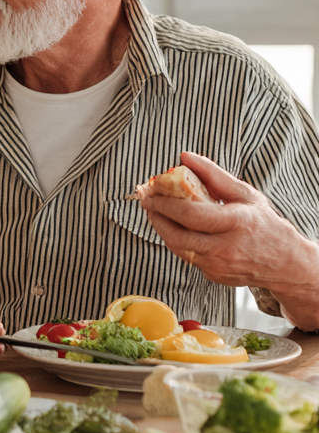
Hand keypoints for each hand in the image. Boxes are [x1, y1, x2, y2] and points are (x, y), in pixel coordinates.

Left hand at [140, 152, 313, 291]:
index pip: (190, 214)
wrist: (285, 262)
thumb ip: (213, 175)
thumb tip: (186, 157)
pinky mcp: (213, 275)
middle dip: (156, 217)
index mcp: (235, 223)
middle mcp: (225, 248)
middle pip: (177, 236)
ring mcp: (218, 266)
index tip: (152, 193)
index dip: (165, 203)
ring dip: (162, 229)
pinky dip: (178, 241)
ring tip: (157, 212)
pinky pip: (187, 257)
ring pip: (178, 248)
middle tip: (147, 202)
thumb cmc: (264, 224)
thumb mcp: (244, 194)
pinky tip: (177, 228)